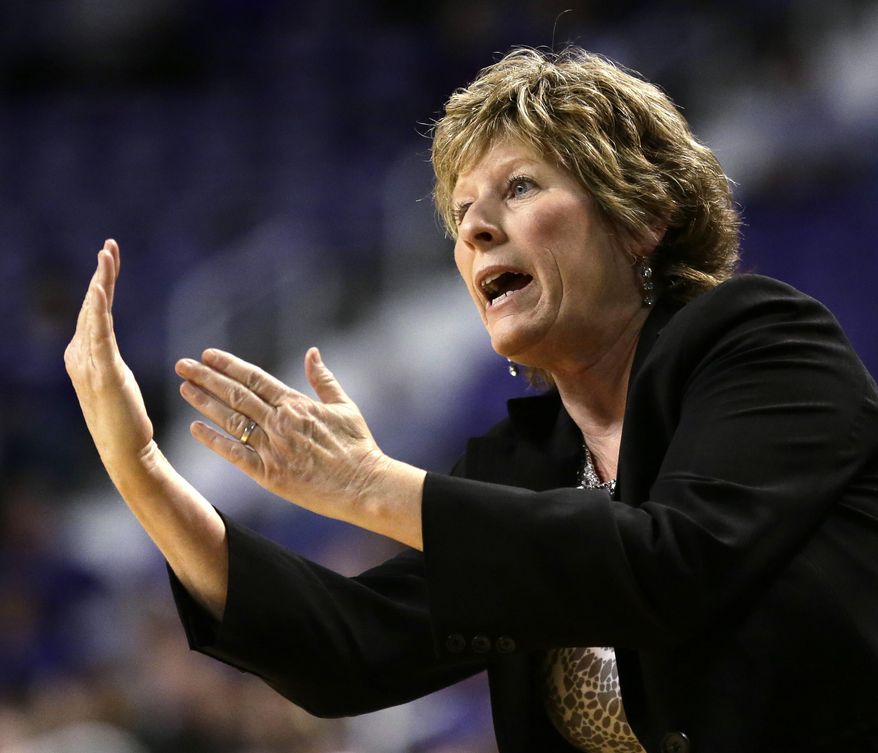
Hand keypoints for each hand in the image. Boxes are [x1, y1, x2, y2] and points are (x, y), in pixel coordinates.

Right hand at [65, 240, 155, 474]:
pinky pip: (100, 335)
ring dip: (101, 283)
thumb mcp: (115, 379)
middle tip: (110, 246)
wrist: (123, 449)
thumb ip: (106, 357)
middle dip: (101, 274)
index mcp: (84, 355)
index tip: (111, 256)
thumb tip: (104, 341)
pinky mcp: (104, 372)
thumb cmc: (124, 419)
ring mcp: (89, 363)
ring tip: (107, 255)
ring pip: (95, 314)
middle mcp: (80, 355)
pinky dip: (98, 310)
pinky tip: (100, 290)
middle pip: (92, 306)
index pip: (94, 311)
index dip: (102, 283)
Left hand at [175, 347, 391, 522]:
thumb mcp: (344, 406)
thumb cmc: (358, 447)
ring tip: (184, 388)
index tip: (207, 354)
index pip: (254, 378)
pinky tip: (196, 429)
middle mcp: (280, 422)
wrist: (363, 485)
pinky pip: (235, 454)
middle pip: (236, 394)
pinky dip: (214, 441)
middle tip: (182, 364)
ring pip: (231, 420)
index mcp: (296, 404)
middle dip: (207, 377)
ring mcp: (273, 448)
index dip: (228, 365)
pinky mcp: (269, 474)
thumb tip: (312, 352)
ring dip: (205, 403)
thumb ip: (323, 379)